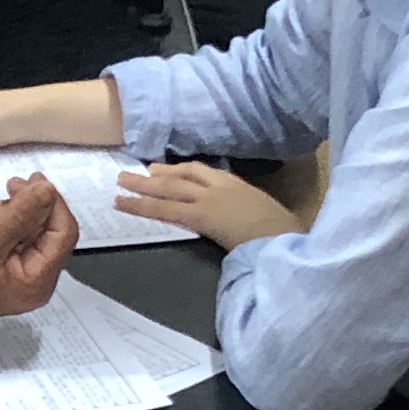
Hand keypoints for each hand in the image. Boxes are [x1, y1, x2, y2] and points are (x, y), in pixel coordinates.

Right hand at [0, 176, 78, 325]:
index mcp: (37, 282)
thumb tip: (48, 190)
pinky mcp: (7, 273)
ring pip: (35, 235)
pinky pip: (19, 243)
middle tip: (13, 184)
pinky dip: (9, 224)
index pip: (63, 234)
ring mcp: (21, 280)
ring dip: (20, 213)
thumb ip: (21, 213)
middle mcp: (36, 284)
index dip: (54, 203)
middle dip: (35, 206)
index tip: (34, 180)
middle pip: (52, 234)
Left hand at [112, 160, 305, 251]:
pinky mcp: (201, 216)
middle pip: (184, 175)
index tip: (166, 170)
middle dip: (159, 174)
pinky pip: (165, 210)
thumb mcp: (265, 216)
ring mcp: (210, 199)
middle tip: (137, 172)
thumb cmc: (284, 234)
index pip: (205, 173)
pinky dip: (141, 207)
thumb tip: (238, 223)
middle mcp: (222, 186)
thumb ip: (247, 213)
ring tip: (121, 183)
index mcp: (239, 186)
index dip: (182, 171)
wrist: (288, 239)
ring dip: (142, 185)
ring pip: (169, 188)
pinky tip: (123, 204)